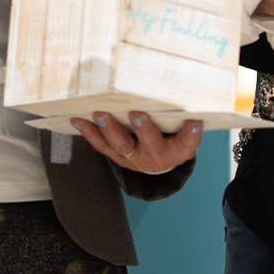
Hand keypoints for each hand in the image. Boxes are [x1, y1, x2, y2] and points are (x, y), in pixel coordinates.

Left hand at [71, 111, 203, 173]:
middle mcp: (155, 157)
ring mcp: (132, 158)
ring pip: (120, 145)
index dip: (191, 133)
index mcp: (177, 151)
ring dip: (109, 129)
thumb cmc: (173, 141)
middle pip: (150, 143)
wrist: (157, 165)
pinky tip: (78, 119)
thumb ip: (188, 125)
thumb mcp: (186, 136)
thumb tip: (193, 108)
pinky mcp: (115, 155)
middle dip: (143, 129)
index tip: (195, 122)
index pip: (187, 142)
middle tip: (138, 114)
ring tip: (100, 114)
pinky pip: (100, 145)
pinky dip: (88, 132)